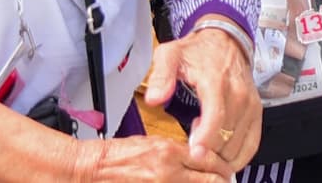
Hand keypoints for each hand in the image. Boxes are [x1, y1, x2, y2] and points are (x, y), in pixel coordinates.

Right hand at [67, 135, 232, 181]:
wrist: (95, 169)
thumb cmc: (118, 155)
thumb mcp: (152, 143)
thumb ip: (178, 151)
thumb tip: (201, 157)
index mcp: (168, 151)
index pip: (209, 159)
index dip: (223, 167)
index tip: (227, 170)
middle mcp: (169, 172)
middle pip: (212, 181)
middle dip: (223, 182)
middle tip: (226, 182)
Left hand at [141, 26, 262, 174]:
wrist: (226, 40)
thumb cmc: (197, 50)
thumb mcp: (170, 54)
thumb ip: (161, 76)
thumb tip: (153, 99)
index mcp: (216, 81)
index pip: (216, 117)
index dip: (205, 141)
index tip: (193, 153)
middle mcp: (239, 95)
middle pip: (228, 137)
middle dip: (209, 151)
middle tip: (191, 145)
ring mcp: (251, 105)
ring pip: (240, 145)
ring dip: (221, 154)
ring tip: (203, 141)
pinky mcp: (257, 112)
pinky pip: (252, 144)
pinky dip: (237, 155)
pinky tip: (220, 152)